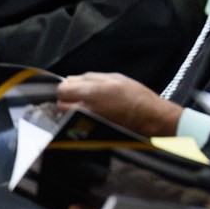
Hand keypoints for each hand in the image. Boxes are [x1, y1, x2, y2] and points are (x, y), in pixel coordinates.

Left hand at [56, 73, 182, 137]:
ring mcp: (87, 121)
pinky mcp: (89, 131)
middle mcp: (86, 108)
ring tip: (85, 107)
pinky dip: (78, 119)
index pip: (62, 89)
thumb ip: (91, 77)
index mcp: (92, 91)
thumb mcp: (116, 78)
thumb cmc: (136, 96)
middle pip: (60, 104)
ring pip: (66, 116)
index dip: (67, 87)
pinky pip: (74, 123)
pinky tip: (91, 115)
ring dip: (70, 110)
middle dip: (66, 100)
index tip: (73, 87)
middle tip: (79, 98)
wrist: (149, 118)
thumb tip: (71, 79)